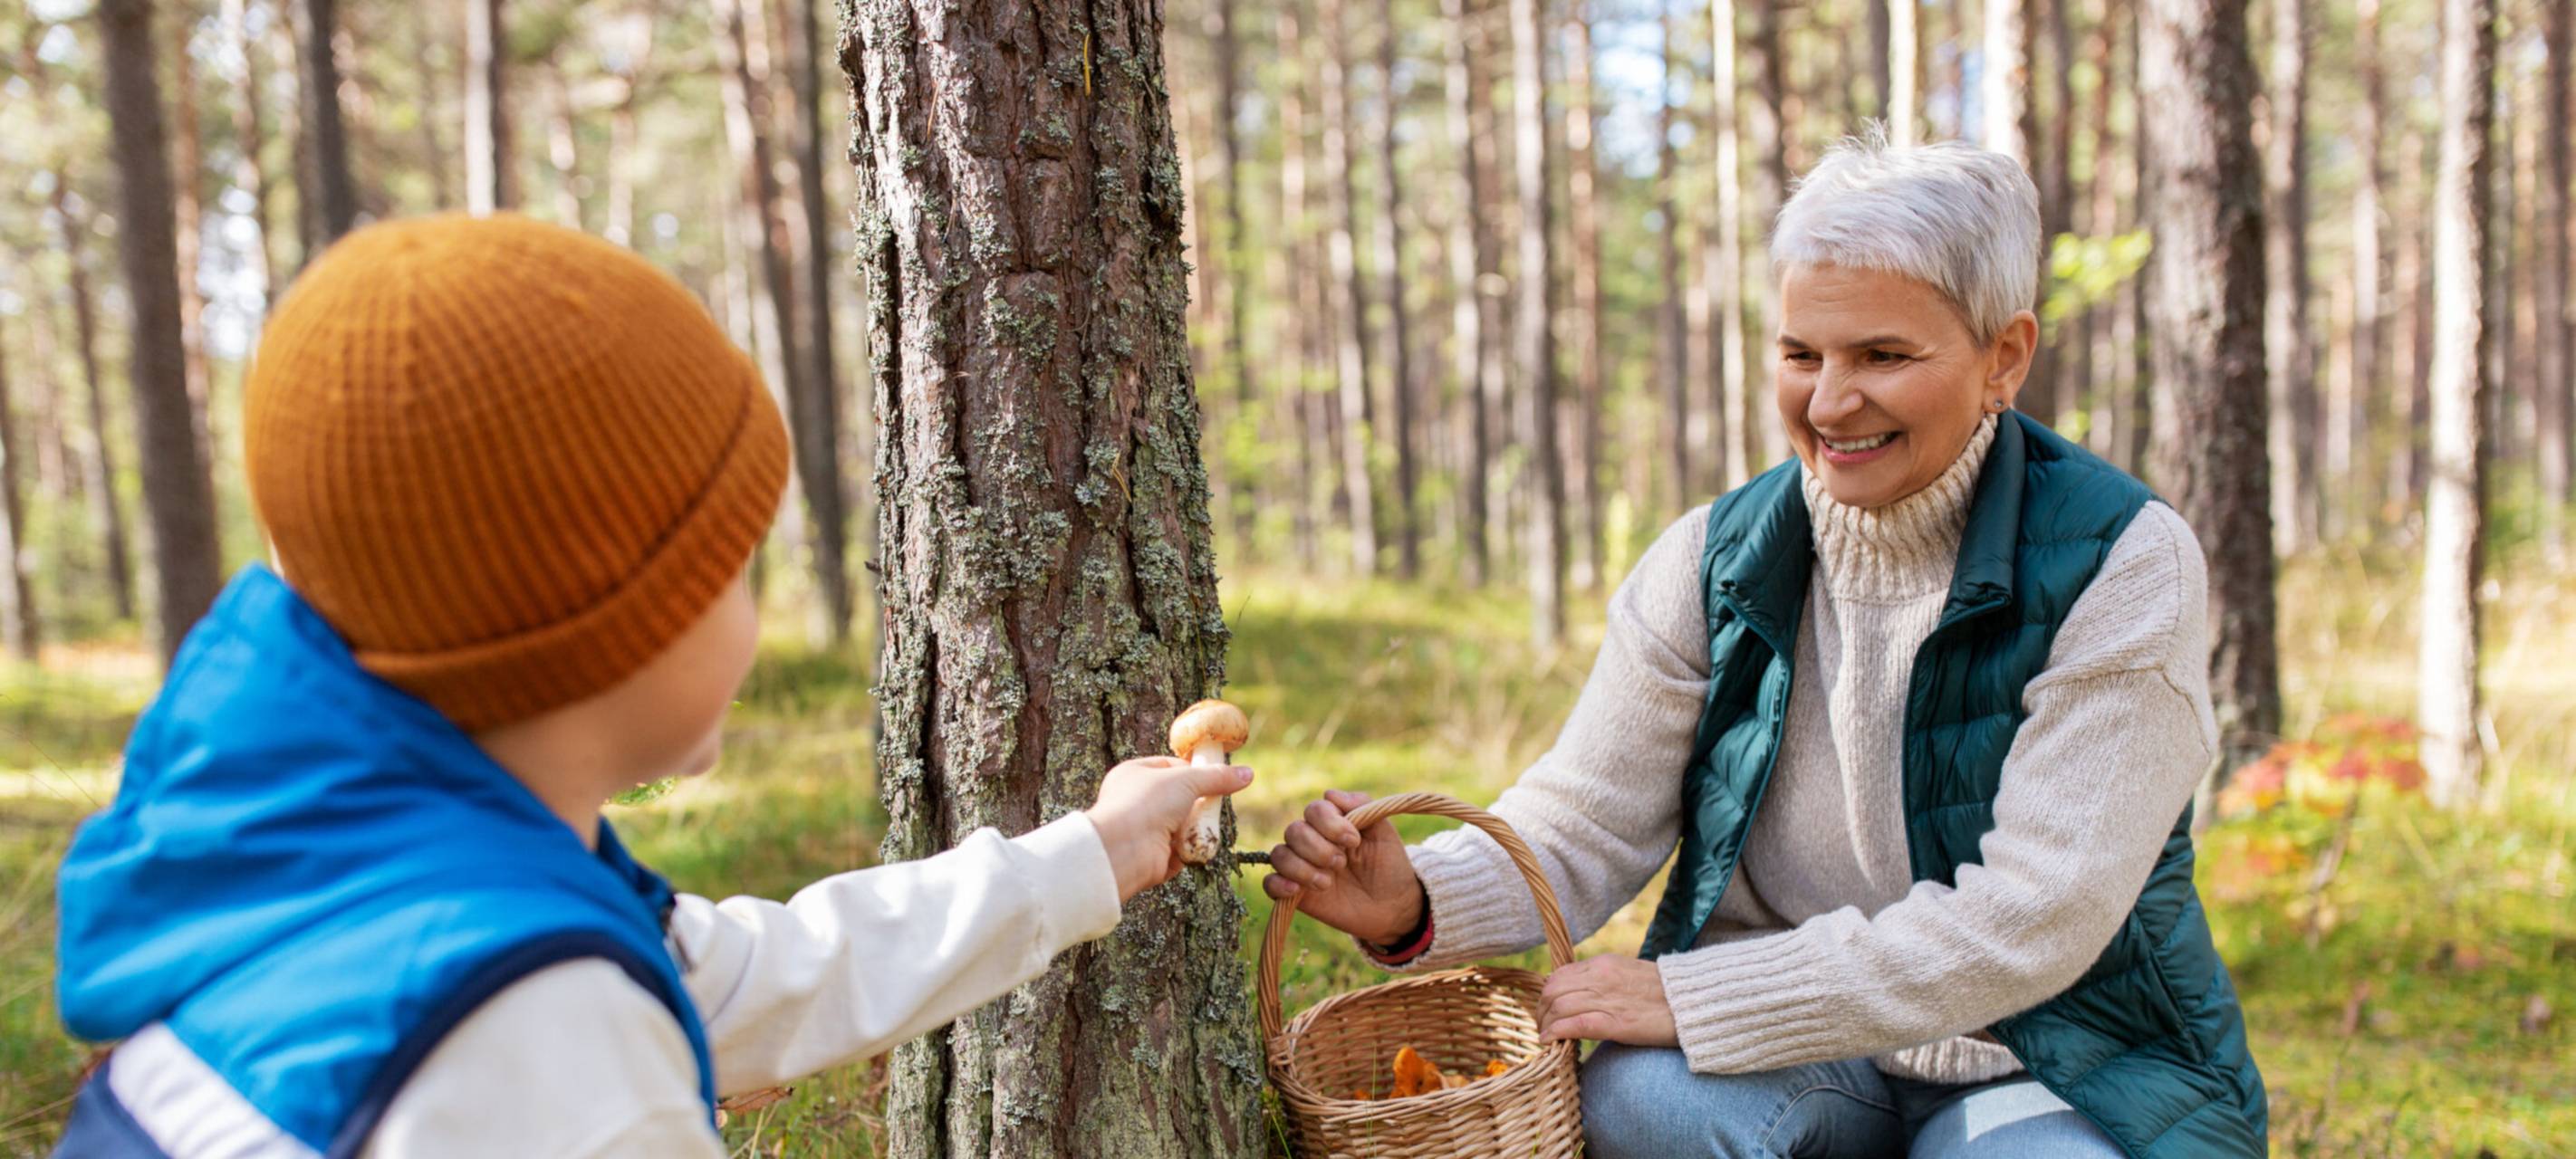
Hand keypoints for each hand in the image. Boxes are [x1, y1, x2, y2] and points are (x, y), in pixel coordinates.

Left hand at [1086, 756, 1253, 900]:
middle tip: (1216, 804)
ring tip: (1204, 828)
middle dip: (1197, 804)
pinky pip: (1179, 852)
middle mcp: (1136, 802)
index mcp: (1133, 774)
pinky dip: (1188, 851)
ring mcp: (1143, 830)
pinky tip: (1194, 849)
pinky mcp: (1152, 857)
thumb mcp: (1186, 780)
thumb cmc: (1145, 803)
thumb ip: (1217, 777)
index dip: (1193, 770)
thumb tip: (1247, 774)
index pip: (1169, 766)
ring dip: (1194, 829)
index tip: (1215, 776)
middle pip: (1178, 799)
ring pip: (1181, 827)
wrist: (1123, 849)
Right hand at [1259, 789, 1424, 946]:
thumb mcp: (1384, 833)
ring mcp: (1301, 866)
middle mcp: (1311, 841)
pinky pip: (1269, 883)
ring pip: (1279, 855)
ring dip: (1303, 869)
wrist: (1392, 906)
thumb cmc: (1388, 866)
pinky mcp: (1294, 893)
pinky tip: (1298, 891)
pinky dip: (1279, 884)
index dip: (1330, 825)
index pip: (1314, 810)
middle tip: (1342, 864)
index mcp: (1331, 823)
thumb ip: (1362, 806)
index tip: (1355, 841)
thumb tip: (1329, 794)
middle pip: (1294, 831)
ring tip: (1327, 883)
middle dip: (1319, 849)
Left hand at [1536, 956, 1678, 1046]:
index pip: (1559, 976)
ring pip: (1558, 1007)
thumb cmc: (1666, 993)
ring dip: (1546, 1024)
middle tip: (1543, 1026)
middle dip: (1541, 1010)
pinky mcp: (1615, 1023)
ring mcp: (1606, 999)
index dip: (1547, 995)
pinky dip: (1556, 1033)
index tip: (1547, 1010)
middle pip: (1552, 991)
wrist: (1695, 1003)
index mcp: (1604, 964)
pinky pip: (1573, 1025)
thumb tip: (1582, 994)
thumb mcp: (1630, 975)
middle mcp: (1600, 977)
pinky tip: (1550, 1041)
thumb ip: (1604, 980)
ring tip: (1547, 1037)